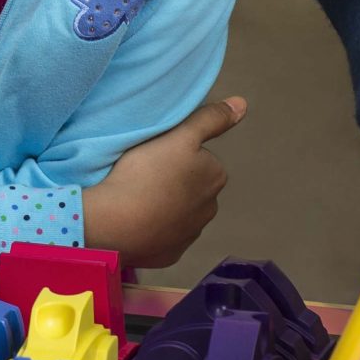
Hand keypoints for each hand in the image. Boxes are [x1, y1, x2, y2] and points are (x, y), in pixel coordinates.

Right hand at [81, 96, 245, 265]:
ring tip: (136, 198)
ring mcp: (189, 236)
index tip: (154, 156)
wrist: (116, 224)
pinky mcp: (170, 255)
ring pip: (178, 213)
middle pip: (190, 187)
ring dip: (163, 205)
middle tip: (143, 175)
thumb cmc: (147, 173)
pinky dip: (152, 228)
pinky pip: (163, 236)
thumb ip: (211, 119)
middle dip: (173, 182)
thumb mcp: (179, 136)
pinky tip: (135, 220)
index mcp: (215, 178)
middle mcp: (209, 209)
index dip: (176, 154)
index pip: (199, 158)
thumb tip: (243, 104)